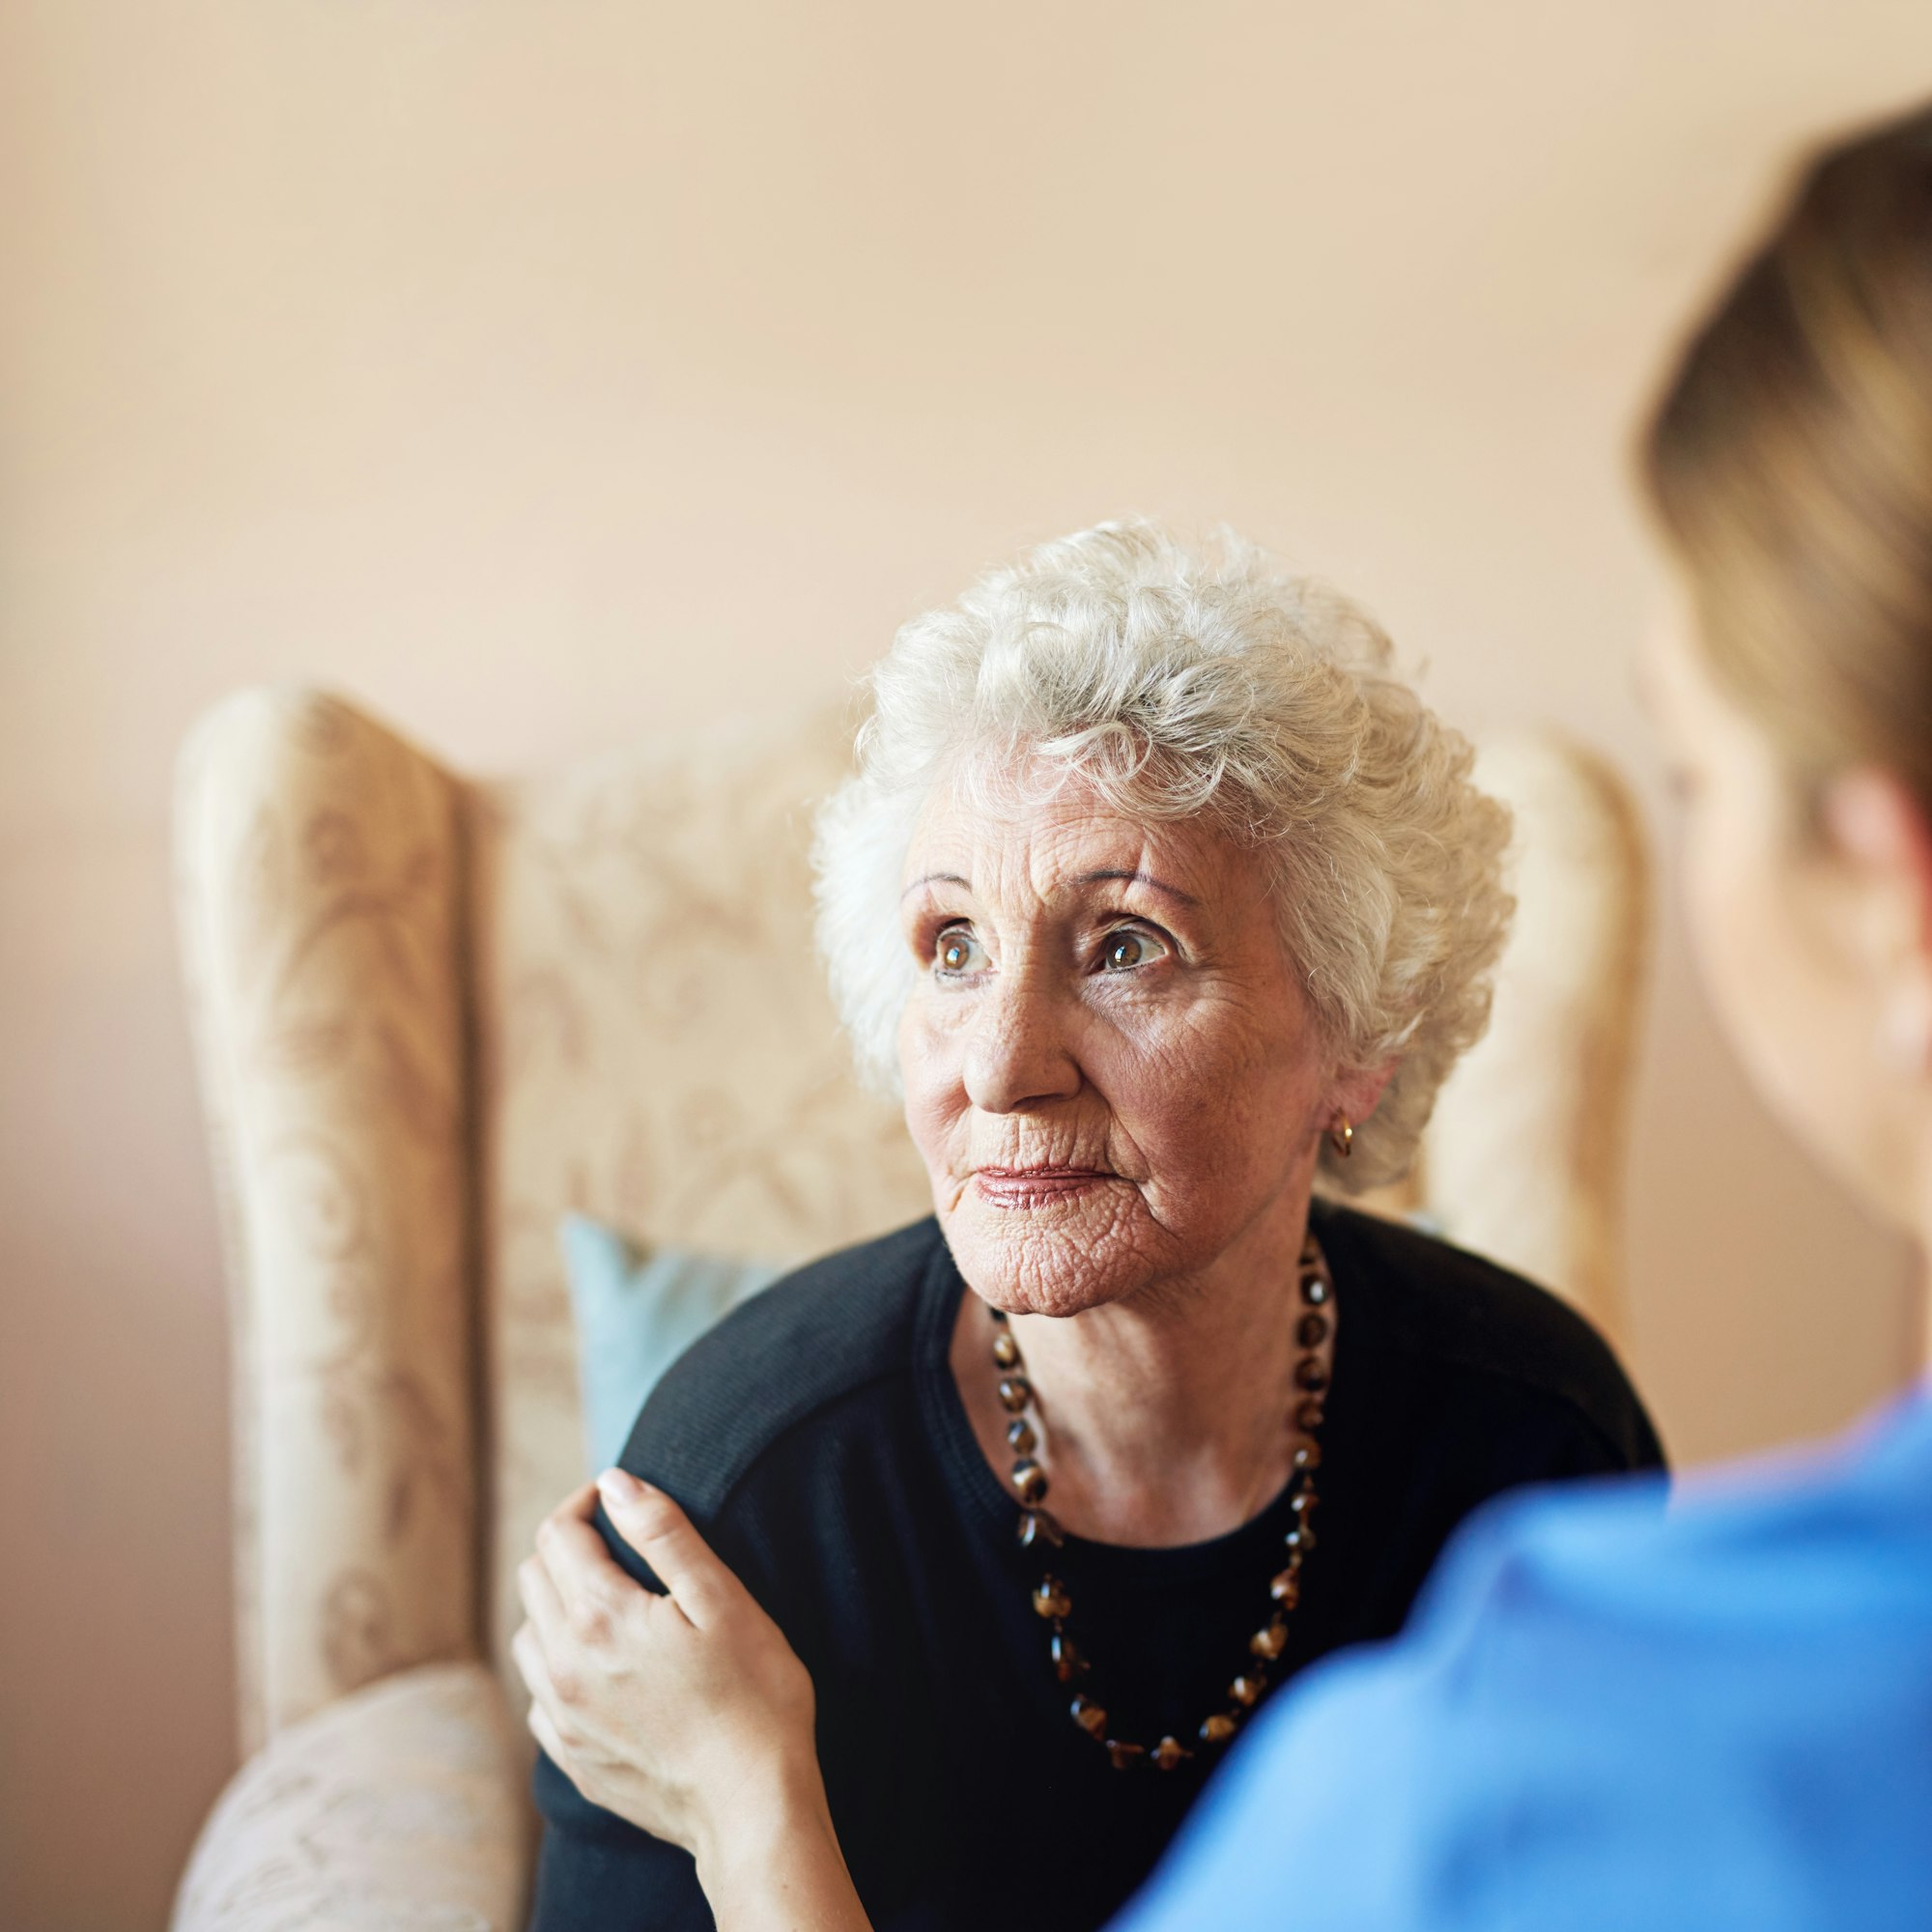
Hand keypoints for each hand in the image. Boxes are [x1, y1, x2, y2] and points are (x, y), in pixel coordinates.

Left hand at [514, 1470, 827, 1883]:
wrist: (752, 1806)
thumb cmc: (754, 1695)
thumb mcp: (722, 1598)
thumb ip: (662, 1532)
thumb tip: (614, 1482)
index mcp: (600, 1617)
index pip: (559, 1534)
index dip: (584, 1502)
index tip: (614, 1499)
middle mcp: (564, 1665)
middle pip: (533, 1577)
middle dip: (567, 1546)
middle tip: (615, 1543)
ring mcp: (563, 1718)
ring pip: (528, 1635)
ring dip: (556, 1605)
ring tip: (608, 1602)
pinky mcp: (572, 1757)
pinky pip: (539, 1694)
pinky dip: (558, 1665)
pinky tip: (600, 1668)